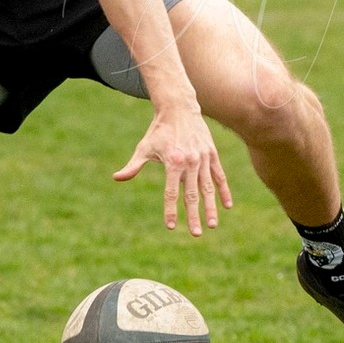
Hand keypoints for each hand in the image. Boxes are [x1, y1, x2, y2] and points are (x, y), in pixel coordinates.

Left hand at [113, 103, 233, 235]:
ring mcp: (202, 159)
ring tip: (213, 225)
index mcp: (172, 162)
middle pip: (192, 195)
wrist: (179, 108)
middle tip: (196, 234)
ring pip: (208, 188)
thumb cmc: (159, 130)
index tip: (171, 227)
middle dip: (194, 216)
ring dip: (211, 208)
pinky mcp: (211, 154)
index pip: (171, 193)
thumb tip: (116, 178)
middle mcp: (189, 162)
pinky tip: (227, 206)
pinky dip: (223, 191)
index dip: (170, 211)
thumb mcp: (144, 147)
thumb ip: (133, 166)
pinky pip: (219, 176)